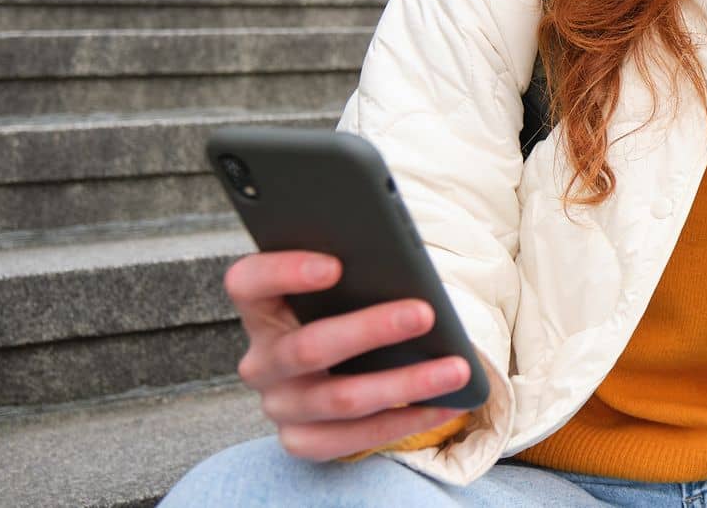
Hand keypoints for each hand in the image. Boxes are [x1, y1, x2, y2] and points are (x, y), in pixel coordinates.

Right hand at [224, 250, 470, 460]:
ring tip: (456, 368)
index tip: (336, 265)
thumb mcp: (344, 287)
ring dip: (405, 383)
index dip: (285, 272)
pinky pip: (354, 438)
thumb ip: (359, 271)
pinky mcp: (301, 440)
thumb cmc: (349, 307)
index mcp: (262, 307)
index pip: (249, 282)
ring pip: (341, 399)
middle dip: (372, 329)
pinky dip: (407, 420)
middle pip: (308, 347)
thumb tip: (406, 267)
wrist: (341, 367)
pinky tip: (448, 404)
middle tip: (425, 313)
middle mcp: (261, 360)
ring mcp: (279, 405)